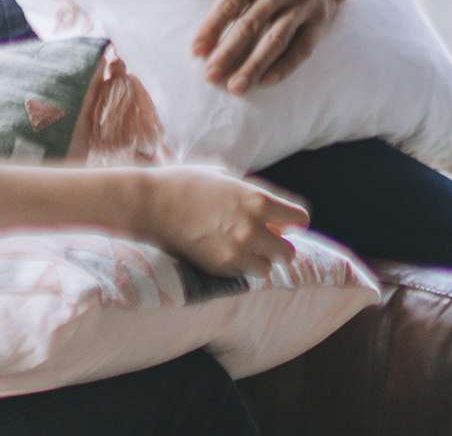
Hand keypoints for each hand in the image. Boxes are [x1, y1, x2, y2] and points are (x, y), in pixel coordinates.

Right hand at [132, 164, 309, 276]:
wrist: (152, 203)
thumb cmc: (186, 183)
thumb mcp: (225, 177)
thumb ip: (249, 193)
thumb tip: (266, 207)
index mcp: (257, 200)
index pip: (299, 219)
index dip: (294, 221)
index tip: (286, 223)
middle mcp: (253, 228)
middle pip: (289, 251)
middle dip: (281, 246)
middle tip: (269, 242)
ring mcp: (237, 251)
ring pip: (268, 268)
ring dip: (261, 260)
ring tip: (247, 251)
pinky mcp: (220, 267)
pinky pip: (244, 274)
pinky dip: (241, 267)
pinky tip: (227, 254)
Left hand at [176, 0, 337, 91]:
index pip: (232, 1)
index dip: (212, 27)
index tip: (196, 51)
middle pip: (252, 23)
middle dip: (229, 53)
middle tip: (210, 76)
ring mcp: (306, 2)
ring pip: (276, 39)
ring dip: (254, 66)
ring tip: (234, 87)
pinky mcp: (321, 19)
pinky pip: (302, 48)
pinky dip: (285, 67)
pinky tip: (265, 82)